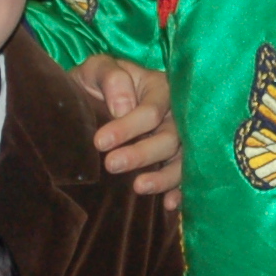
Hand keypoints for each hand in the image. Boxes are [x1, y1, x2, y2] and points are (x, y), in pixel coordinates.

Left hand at [68, 55, 182, 210]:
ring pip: (182, 160)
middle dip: (142, 153)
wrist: (91, 100)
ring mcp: (179, 140)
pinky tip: (168, 205)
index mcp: (159, 87)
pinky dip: (179, 191)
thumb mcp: (96, 70)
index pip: (151, 110)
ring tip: (139, 187)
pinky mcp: (175, 161)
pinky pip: (184, 178)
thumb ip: (110, 78)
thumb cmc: (95, 82)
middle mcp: (176, 114)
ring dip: (164, 177)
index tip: (100, 142)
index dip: (128, 127)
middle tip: (112, 165)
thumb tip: (123, 108)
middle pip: (171, 137)